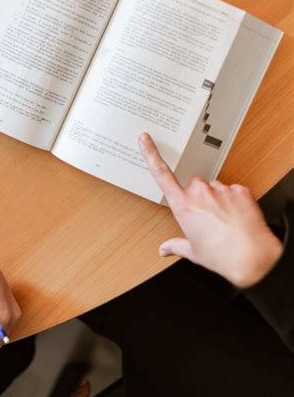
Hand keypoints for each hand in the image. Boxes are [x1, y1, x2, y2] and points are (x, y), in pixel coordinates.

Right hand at [138, 133, 282, 287]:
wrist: (250, 257)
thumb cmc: (221, 255)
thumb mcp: (193, 252)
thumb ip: (176, 246)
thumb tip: (165, 249)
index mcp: (183, 206)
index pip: (161, 174)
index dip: (150, 153)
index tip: (145, 139)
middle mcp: (200, 194)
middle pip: (194, 185)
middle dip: (198, 196)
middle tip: (207, 217)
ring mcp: (220, 190)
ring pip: (215, 188)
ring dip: (217, 199)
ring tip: (225, 220)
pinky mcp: (240, 190)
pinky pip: (234, 191)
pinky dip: (235, 201)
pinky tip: (237, 216)